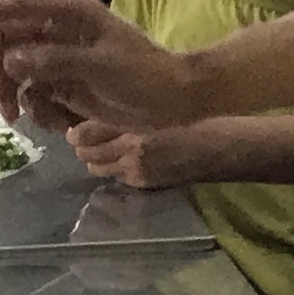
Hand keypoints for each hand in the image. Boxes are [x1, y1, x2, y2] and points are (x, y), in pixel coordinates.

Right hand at [0, 0, 196, 131]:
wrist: (174, 101)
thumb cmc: (144, 75)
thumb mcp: (100, 66)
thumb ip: (54, 61)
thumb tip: (11, 59)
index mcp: (70, 13)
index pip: (18, 6)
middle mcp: (59, 29)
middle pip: (7, 39)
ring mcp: (59, 55)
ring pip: (13, 67)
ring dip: (7, 92)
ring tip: (15, 118)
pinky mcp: (63, 80)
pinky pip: (30, 89)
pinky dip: (29, 106)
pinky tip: (44, 121)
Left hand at [70, 117, 220, 190]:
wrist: (219, 148)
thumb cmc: (190, 121)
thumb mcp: (152, 111)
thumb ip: (120, 117)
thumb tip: (85, 128)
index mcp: (133, 127)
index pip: (87, 134)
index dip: (76, 133)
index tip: (74, 131)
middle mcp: (131, 152)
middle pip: (87, 155)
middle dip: (83, 149)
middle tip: (86, 140)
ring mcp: (138, 171)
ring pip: (99, 168)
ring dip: (97, 161)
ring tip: (103, 151)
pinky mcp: (146, 184)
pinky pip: (119, 178)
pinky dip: (115, 170)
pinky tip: (124, 162)